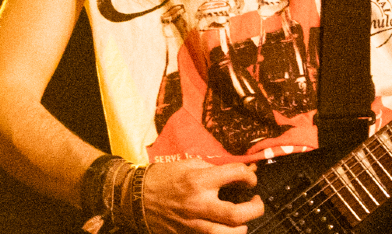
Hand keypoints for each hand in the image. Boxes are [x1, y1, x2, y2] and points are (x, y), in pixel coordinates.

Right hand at [137, 158, 262, 233]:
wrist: (136, 197)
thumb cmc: (161, 178)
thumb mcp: (188, 164)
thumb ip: (214, 169)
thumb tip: (238, 173)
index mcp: (199, 180)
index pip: (236, 175)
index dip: (249, 175)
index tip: (249, 178)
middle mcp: (198, 203)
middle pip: (238, 214)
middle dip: (255, 208)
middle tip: (256, 202)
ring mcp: (193, 223)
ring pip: (229, 233)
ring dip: (242, 227)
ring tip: (242, 220)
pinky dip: (224, 233)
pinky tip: (225, 227)